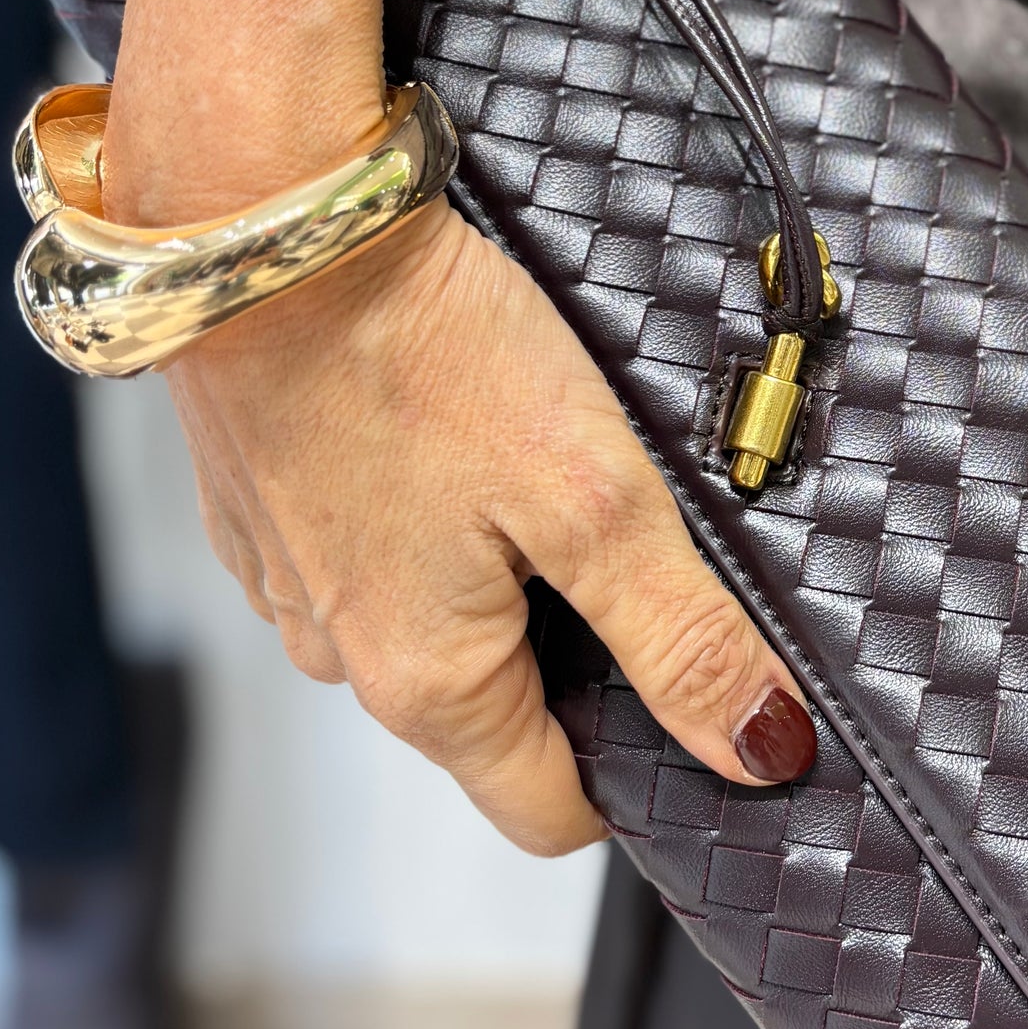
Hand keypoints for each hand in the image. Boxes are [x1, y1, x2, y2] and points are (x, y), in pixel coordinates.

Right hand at [161, 195, 816, 853]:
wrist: (265, 217)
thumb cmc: (420, 346)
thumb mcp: (594, 497)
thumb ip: (680, 635)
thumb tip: (761, 750)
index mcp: (426, 685)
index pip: (551, 811)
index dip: (639, 764)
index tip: (694, 681)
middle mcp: (342, 656)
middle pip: (498, 716)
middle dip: (577, 644)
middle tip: (626, 525)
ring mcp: (291, 584)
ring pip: (435, 626)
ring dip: (501, 569)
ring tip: (541, 458)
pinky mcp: (269, 508)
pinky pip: (375, 551)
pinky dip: (429, 511)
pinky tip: (460, 427)